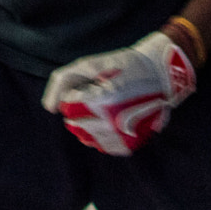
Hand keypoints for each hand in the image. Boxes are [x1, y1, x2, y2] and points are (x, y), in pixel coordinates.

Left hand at [41, 31, 196, 156]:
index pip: (69, 108)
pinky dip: (101, 134)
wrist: (161, 75)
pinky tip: (110, 120)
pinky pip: (102, 146)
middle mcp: (113, 124)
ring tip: (106, 107)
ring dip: (89, 122)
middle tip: (102, 95)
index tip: (92, 86)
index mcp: (103, 101)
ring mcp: (122, 137)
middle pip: (75, 124)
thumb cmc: (123, 65)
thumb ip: (63, 81)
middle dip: (81, 110)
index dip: (76, 94)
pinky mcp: (129, 145)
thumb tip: (49, 108)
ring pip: (86, 137)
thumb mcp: (90, 64)